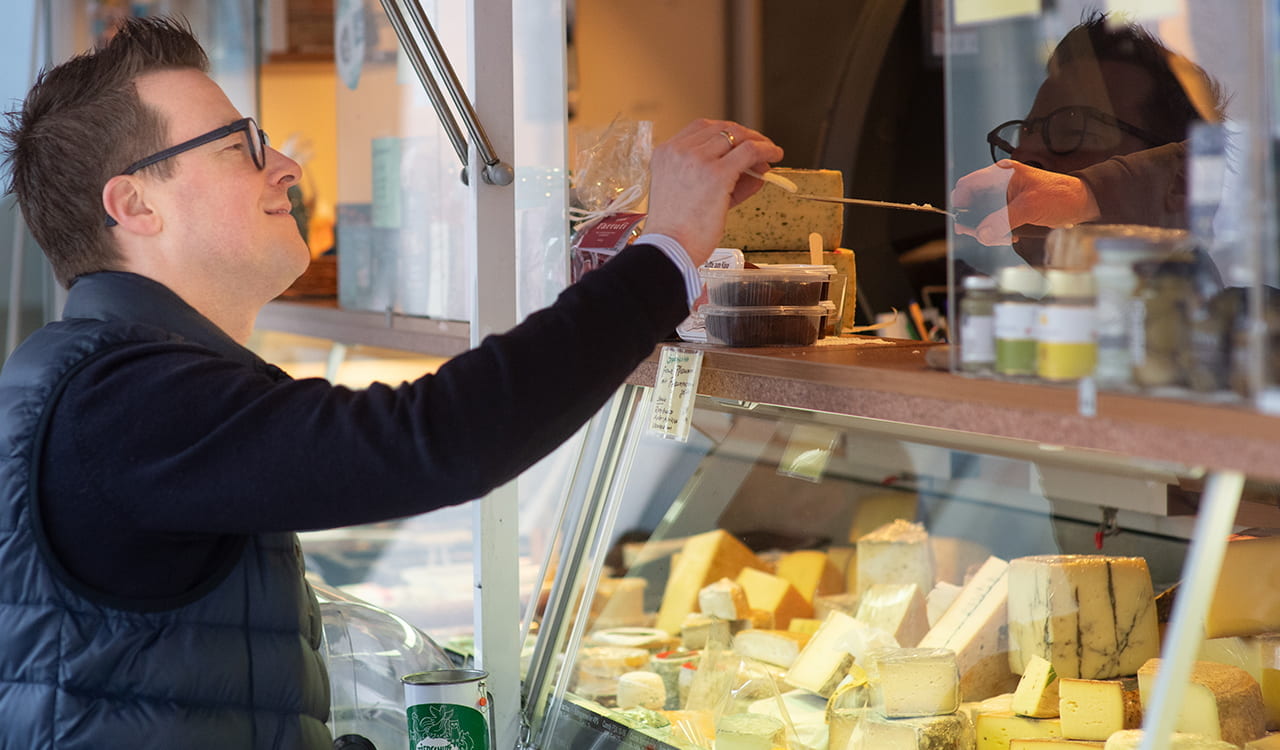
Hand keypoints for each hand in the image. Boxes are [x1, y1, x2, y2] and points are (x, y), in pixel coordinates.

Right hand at [643, 119, 783, 265]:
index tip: (739, 141)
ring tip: (770, 152)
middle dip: (744, 135)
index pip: (700, 128)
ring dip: (757, 142)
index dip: (724, 132)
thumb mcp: (688, 194)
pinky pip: (749, 151)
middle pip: (720, 128)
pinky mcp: (717, 174)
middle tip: (760, 146)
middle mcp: (679, 151)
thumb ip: (717, 177)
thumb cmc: (676, 232)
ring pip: (736, 137)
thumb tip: (755, 168)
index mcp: (664, 153)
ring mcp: (697, 160)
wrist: (668, 250)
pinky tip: (775, 155)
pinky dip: (766, 149)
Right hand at [951, 159, 1099, 245]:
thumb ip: (1003, 220)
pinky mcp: (1013, 209)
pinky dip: (1000, 232)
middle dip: (977, 222)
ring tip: (1004, 236)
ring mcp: (1006, 198)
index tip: (962, 220)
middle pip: (974, 204)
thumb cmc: (1060, 195)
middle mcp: (1001, 184)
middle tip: (984, 234)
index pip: (968, 184)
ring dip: (989, 230)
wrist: (1082, 203)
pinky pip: (997, 222)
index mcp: (1002, 174)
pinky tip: (1011, 235)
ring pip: (984, 216)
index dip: (961, 202)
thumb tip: (982, 232)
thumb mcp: (1029, 207)